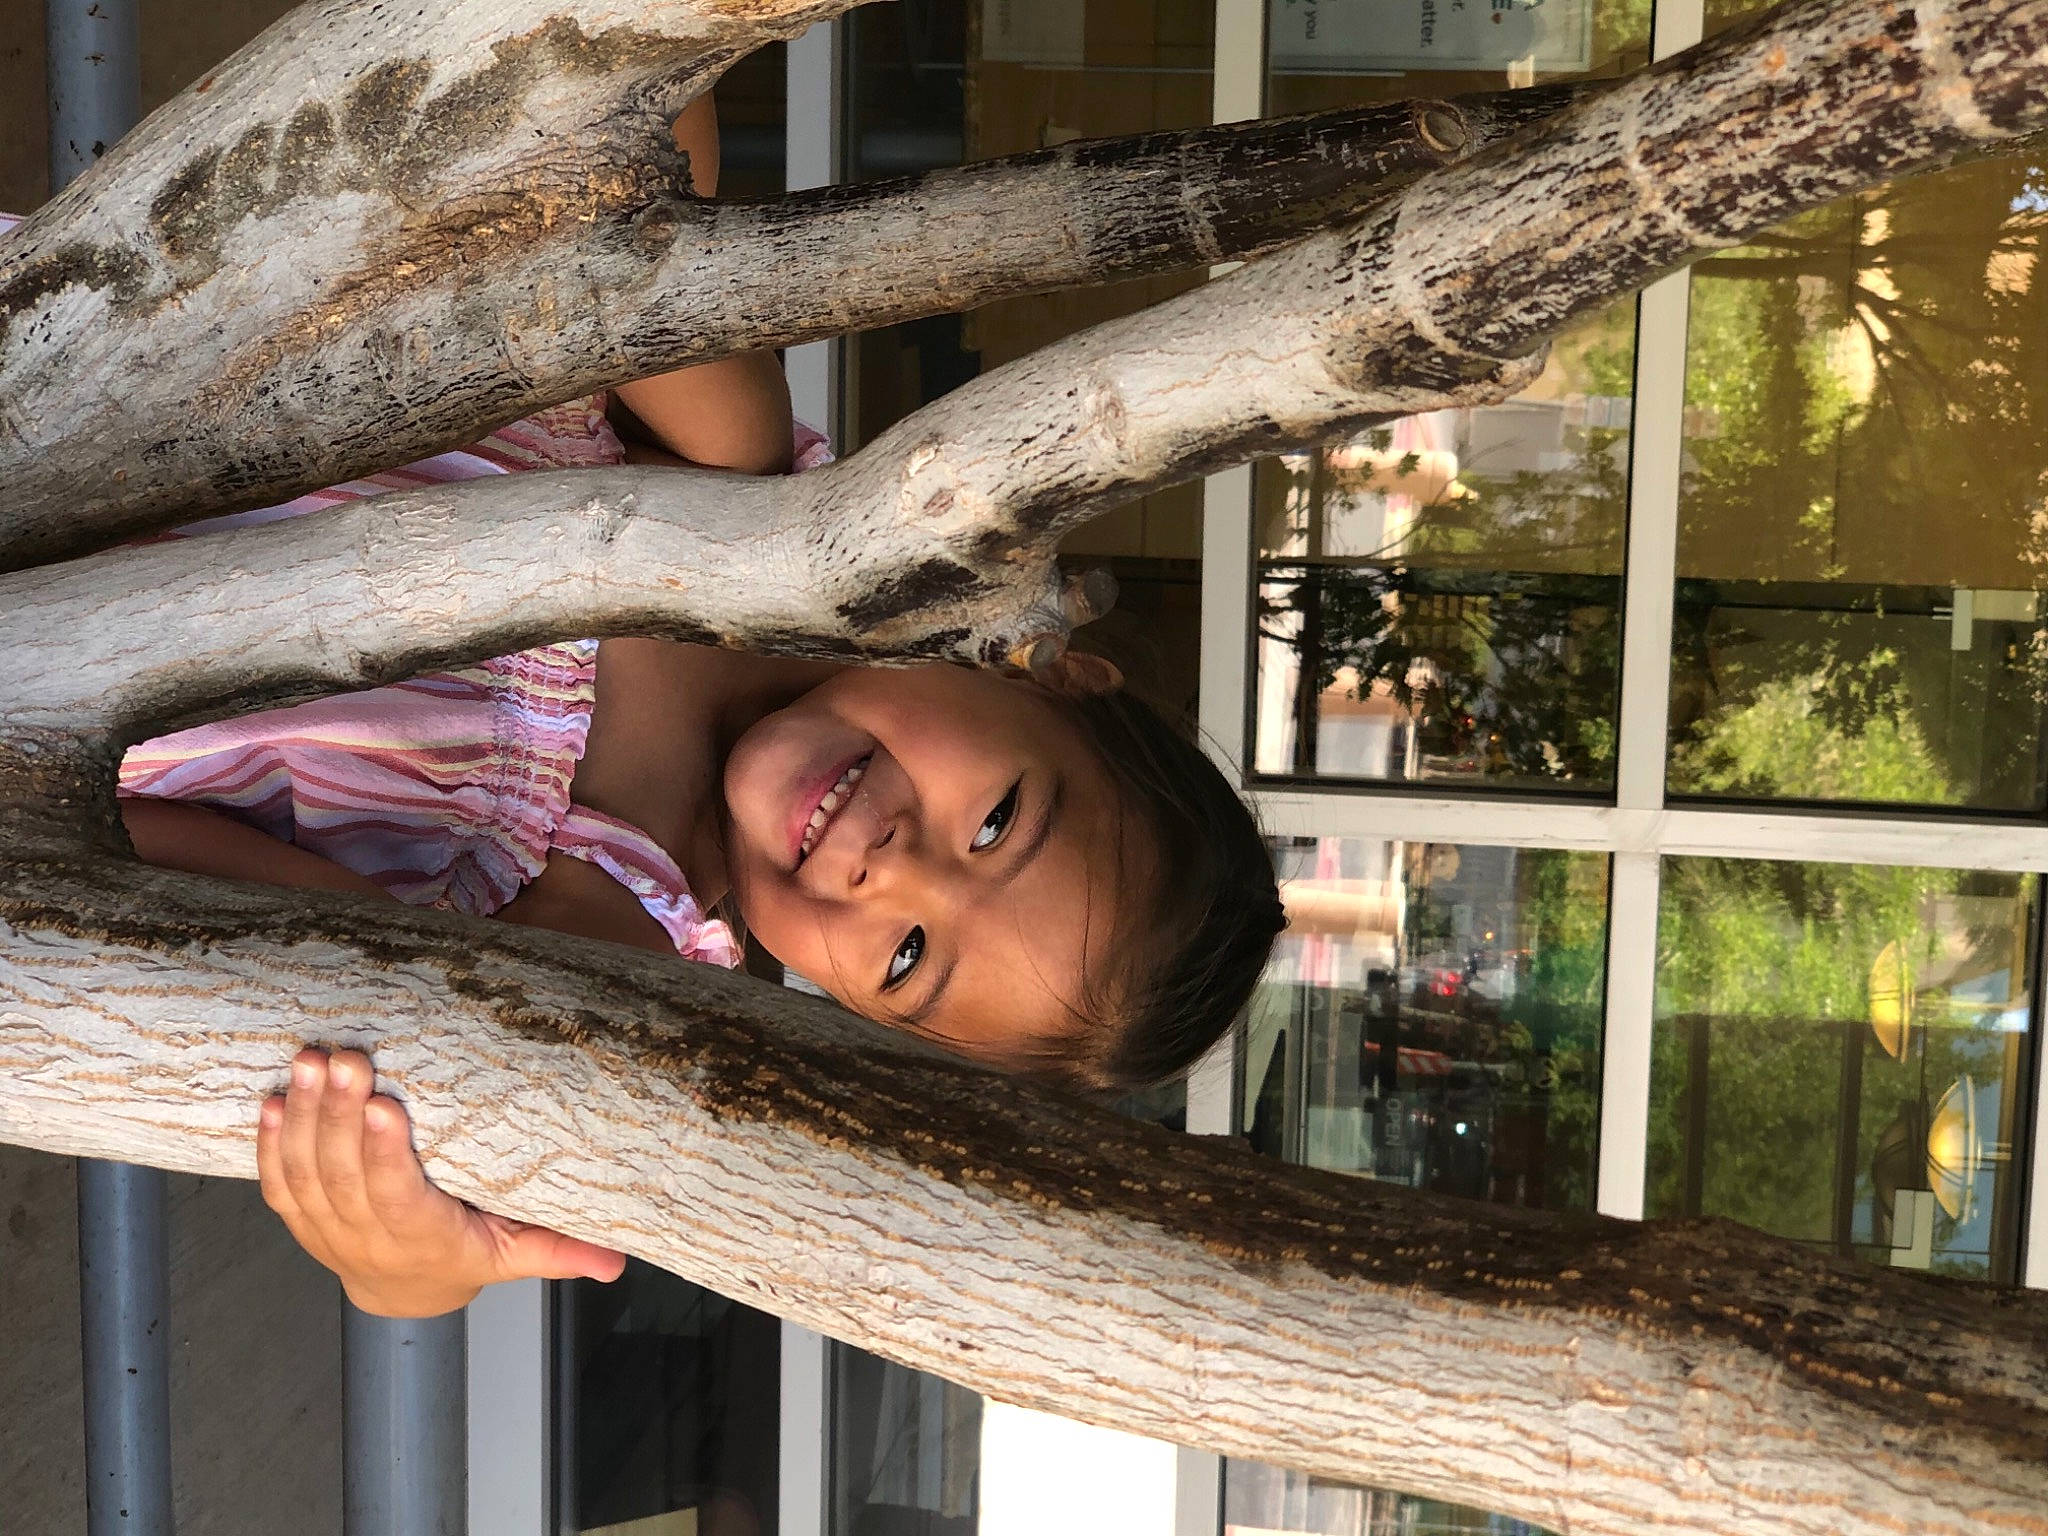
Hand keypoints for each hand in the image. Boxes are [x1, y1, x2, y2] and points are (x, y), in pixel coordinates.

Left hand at [257, 1048, 625, 1317]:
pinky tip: (275, 1098)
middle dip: (338, 1114)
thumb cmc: (464, 1258)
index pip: (396, 1198)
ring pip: (304, 1172)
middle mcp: (365, 1238)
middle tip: (346, 1058)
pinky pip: (277, 1181)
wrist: (403, 1296)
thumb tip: (615, 1263)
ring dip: (304, 1115)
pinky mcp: (301, 1217)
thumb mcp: (515, 1257)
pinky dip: (270, 1141)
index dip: (384, 1156)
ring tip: (311, 1061)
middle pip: (342, 1175)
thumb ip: (559, 1253)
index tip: (384, 1108)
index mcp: (420, 1241)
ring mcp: (325, 1229)